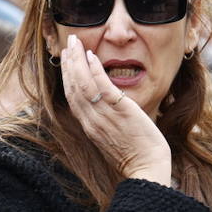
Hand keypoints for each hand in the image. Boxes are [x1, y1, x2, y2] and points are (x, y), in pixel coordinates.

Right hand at [59, 34, 171, 183]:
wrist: (146, 169)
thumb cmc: (136, 156)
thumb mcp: (114, 138)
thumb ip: (107, 122)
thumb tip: (110, 108)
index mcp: (90, 127)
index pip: (72, 97)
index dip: (67, 77)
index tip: (66, 60)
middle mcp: (92, 120)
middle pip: (73, 87)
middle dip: (68, 63)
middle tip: (68, 44)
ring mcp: (104, 115)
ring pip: (82, 83)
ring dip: (76, 61)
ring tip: (75, 43)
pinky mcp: (120, 110)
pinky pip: (102, 86)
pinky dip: (94, 69)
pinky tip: (91, 55)